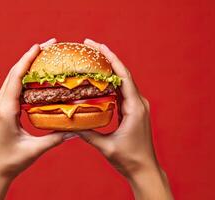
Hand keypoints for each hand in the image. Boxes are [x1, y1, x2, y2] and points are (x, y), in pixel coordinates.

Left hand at [0, 38, 73, 199]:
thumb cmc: (10, 161)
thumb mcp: (34, 150)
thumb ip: (55, 138)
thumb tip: (76, 130)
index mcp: (5, 110)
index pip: (16, 77)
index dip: (28, 59)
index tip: (40, 46)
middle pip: (14, 72)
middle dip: (31, 57)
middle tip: (49, 45)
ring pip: (12, 78)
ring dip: (27, 65)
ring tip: (44, 56)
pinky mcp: (0, 108)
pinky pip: (12, 87)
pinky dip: (23, 77)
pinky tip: (35, 75)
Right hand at [77, 39, 172, 199]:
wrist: (144, 169)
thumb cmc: (129, 159)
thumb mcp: (106, 147)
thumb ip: (88, 134)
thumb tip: (70, 124)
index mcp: (135, 108)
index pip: (123, 76)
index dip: (111, 59)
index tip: (98, 46)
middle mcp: (138, 103)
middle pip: (123, 74)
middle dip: (108, 58)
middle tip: (90, 46)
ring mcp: (137, 106)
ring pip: (123, 81)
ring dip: (109, 69)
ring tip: (93, 58)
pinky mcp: (133, 111)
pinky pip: (121, 91)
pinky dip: (111, 82)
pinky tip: (99, 79)